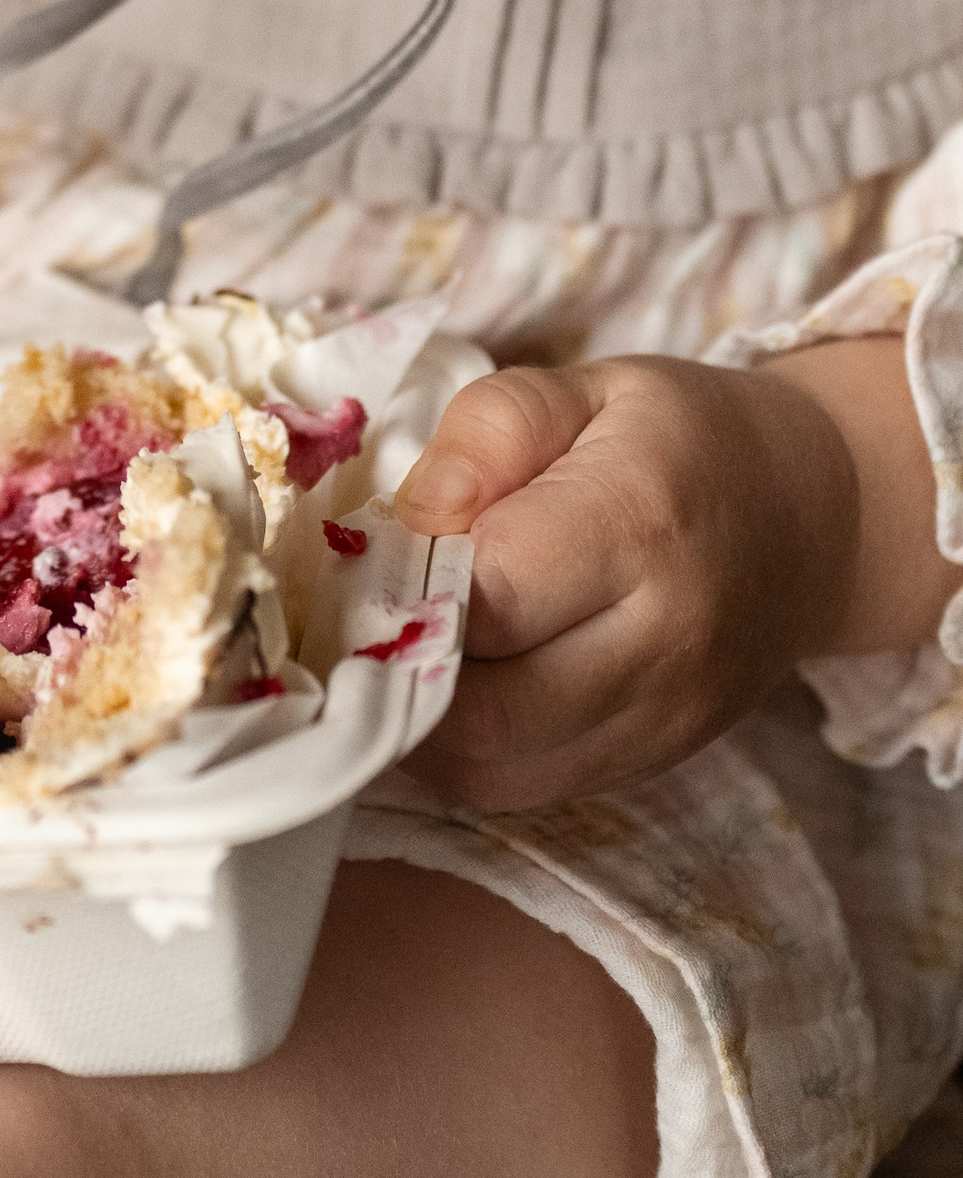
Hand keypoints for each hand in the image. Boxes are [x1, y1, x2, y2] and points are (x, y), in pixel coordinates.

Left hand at [389, 349, 903, 811]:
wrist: (805, 516)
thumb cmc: (674, 437)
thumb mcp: (578, 388)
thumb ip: (484, 435)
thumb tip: (411, 522)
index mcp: (638, 523)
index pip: (488, 595)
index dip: (406, 582)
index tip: (376, 551)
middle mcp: (661, 642)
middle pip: (485, 713)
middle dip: (401, 668)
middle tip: (373, 613)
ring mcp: (663, 721)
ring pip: (495, 772)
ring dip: (423, 724)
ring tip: (404, 650)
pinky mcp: (651, 764)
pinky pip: (526, 789)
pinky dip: (465, 753)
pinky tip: (449, 689)